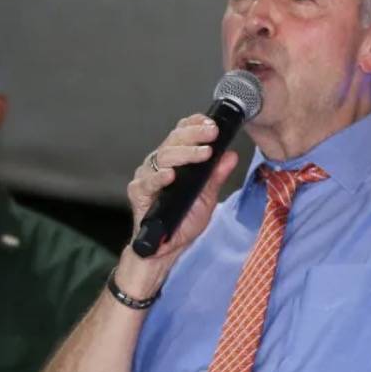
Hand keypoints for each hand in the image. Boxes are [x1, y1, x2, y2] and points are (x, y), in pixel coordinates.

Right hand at [116, 114, 238, 295]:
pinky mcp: (138, 193)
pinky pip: (147, 181)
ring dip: (185, 153)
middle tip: (212, 133)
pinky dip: (159, 177)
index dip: (195, 124)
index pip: (182, 133)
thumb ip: (216, 176)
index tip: (213, 123)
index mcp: (175, 160)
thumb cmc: (183, 220)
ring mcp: (147, 176)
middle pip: (174, 140)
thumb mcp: (207, 198)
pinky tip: (171, 175)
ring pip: (163, 156)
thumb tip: (231, 155)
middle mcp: (159, 164)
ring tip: (202, 153)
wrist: (165, 248)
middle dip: (195, 134)